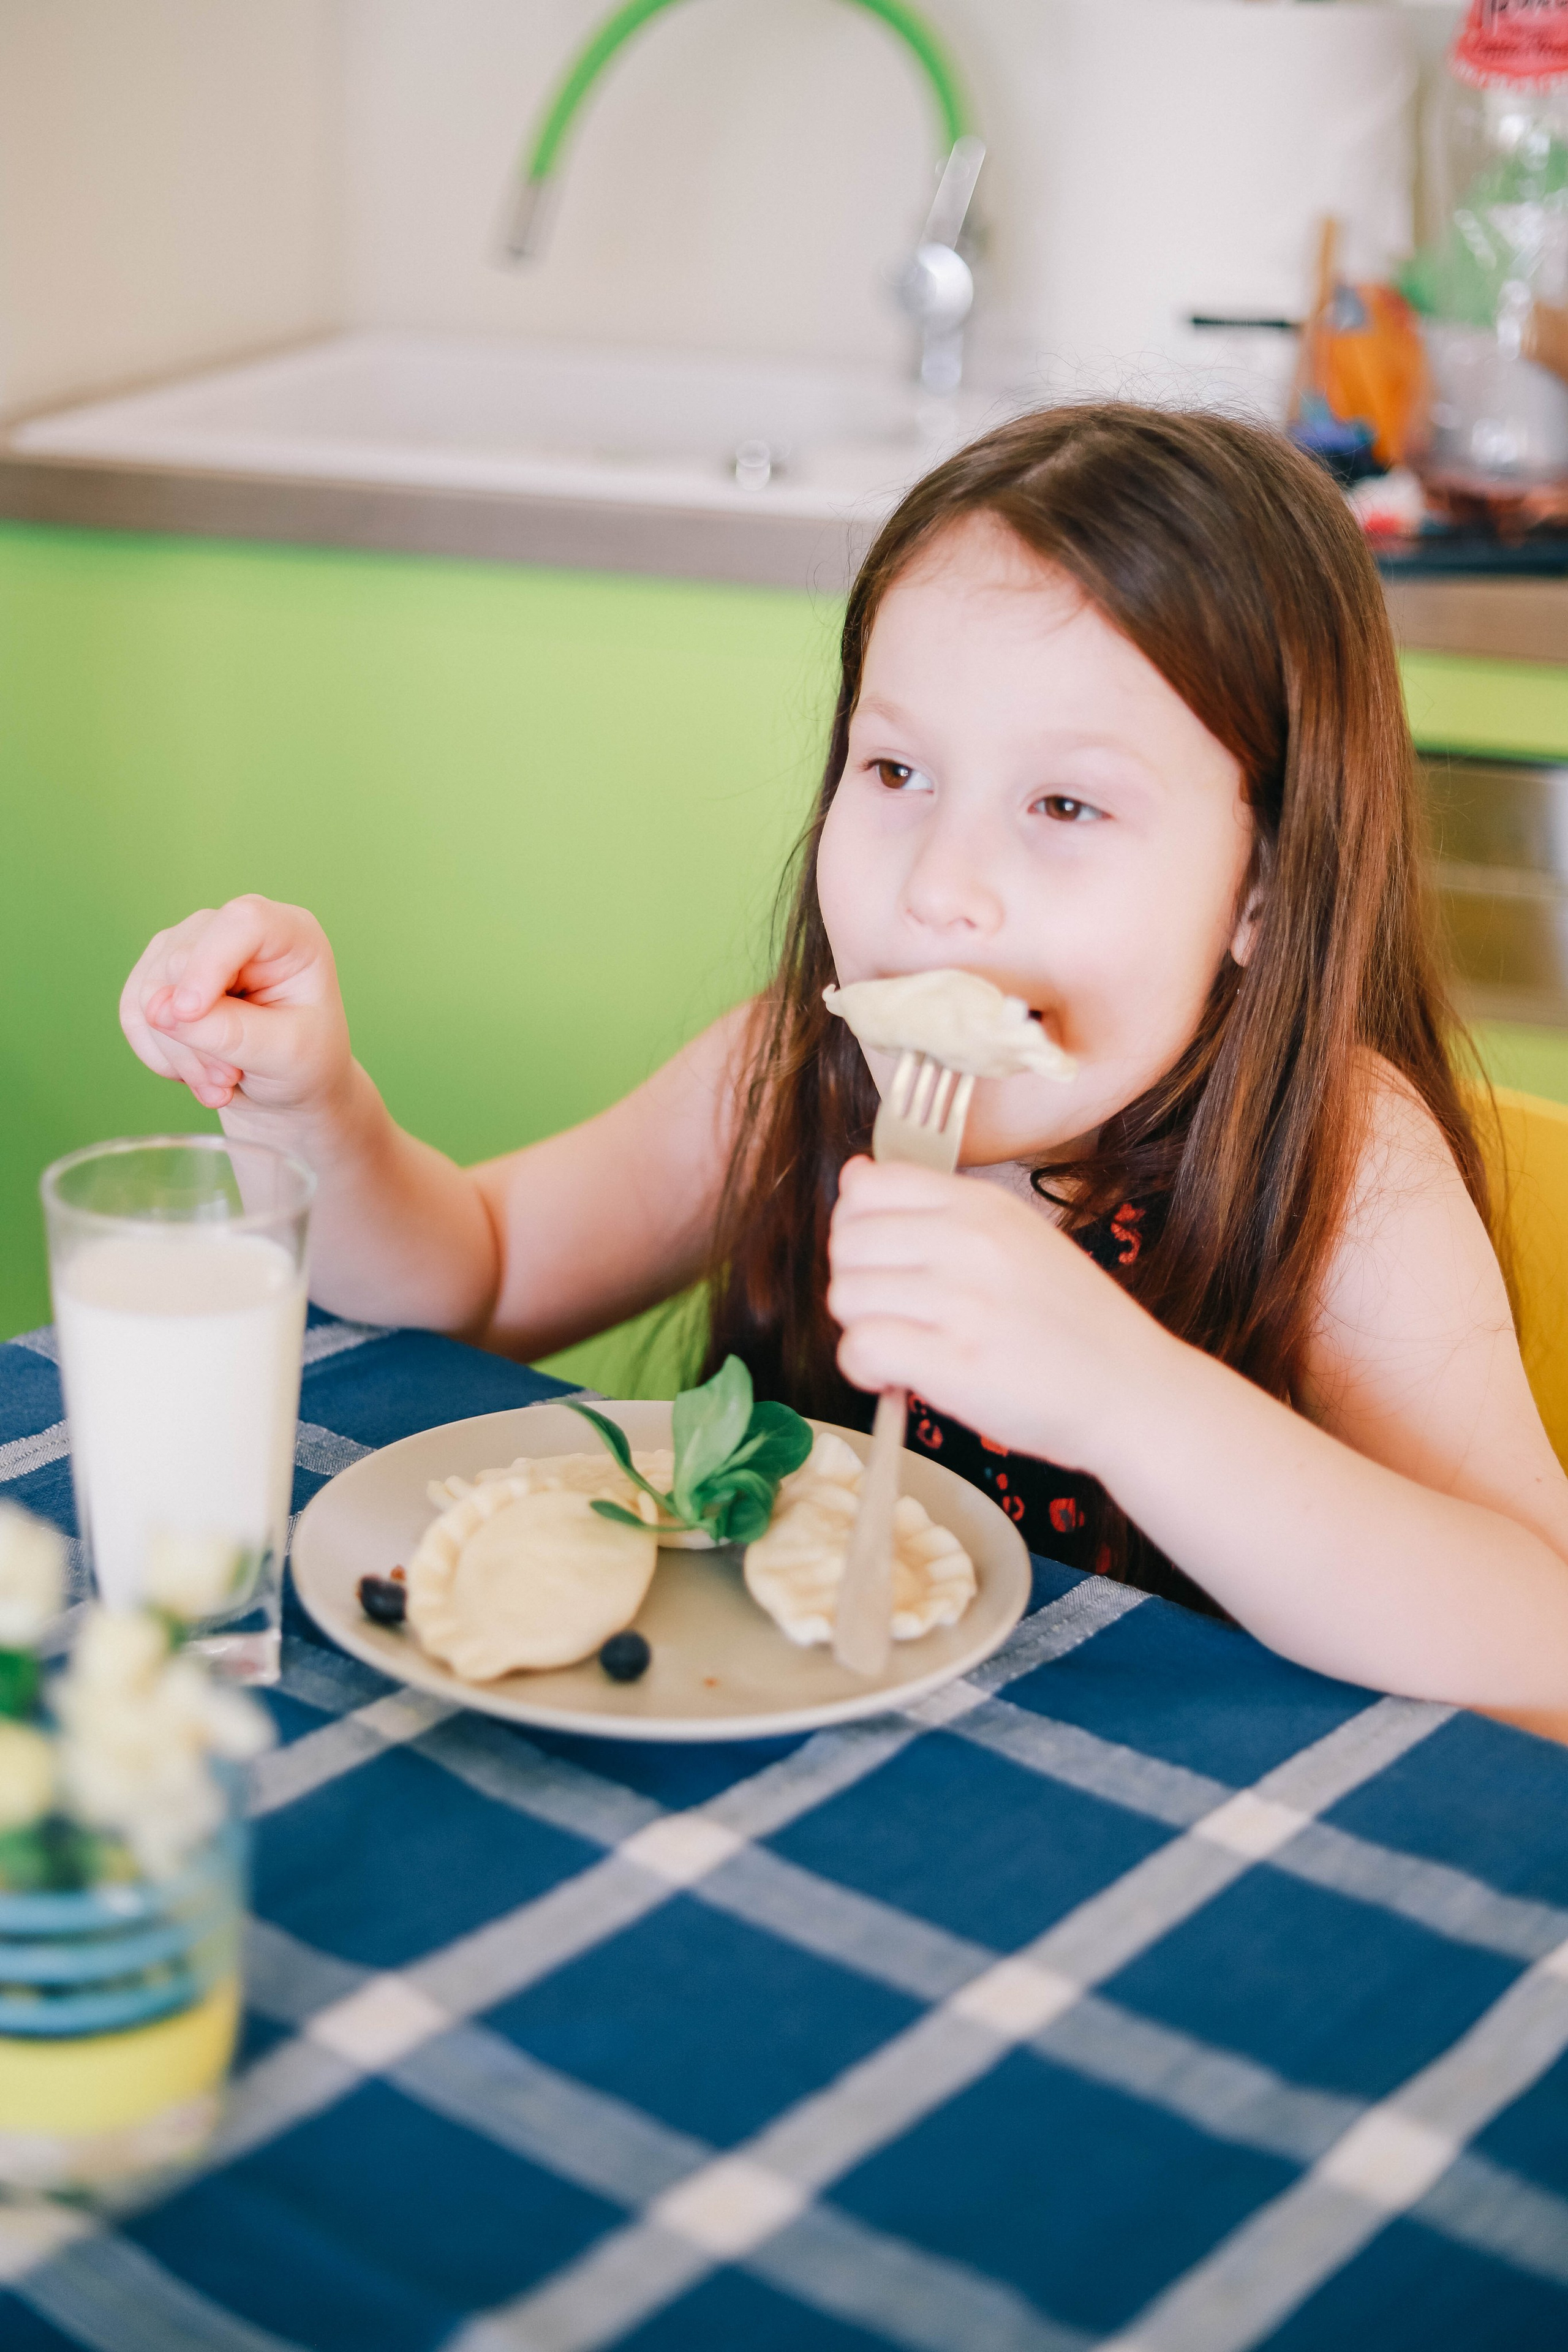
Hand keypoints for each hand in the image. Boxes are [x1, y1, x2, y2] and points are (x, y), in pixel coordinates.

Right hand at [120, 895, 351, 1118]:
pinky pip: (134, 1012)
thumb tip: (161, 1012)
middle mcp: (233, 928)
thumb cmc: (304, 1062)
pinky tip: (195, 1075)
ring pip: (150, 993)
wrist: (288, 1085)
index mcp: (289, 934)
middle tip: (227, 1081)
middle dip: (196, 1037)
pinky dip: (159, 1054)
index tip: (189, 1014)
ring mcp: (190, 945)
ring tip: (219, 1086)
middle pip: (182, 963)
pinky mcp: (159, 972)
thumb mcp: (286, 1055)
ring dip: (179, 1054)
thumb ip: (230, 1032)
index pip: (242, 922)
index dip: (208, 963)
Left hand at [827, 1156, 1168, 1470]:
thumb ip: (936, 1207)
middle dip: (856, 1282)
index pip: (869, 1185)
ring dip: (862, 1328)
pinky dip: (864, 1370)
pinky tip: (897, 1378)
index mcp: (983, 1205)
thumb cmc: (1071, 1322)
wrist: (1131, 1390)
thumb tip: (856, 1175)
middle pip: (846, 1241)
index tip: (883, 1260)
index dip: (856, 1225)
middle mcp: (970, 1241)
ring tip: (906, 1346)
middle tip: (896, 1314)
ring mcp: (963, 1301)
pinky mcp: (954, 1362)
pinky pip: (859, 1348)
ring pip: (845, 1295)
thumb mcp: (1017, 1237)